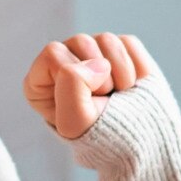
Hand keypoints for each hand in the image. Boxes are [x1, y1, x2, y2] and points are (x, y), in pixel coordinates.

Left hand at [22, 32, 156, 140]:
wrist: (140, 140)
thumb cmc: (101, 136)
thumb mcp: (76, 121)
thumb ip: (72, 88)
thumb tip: (98, 63)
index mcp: (40, 82)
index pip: (53, 53)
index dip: (75, 76)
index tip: (87, 99)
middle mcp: (63, 62)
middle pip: (81, 42)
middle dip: (101, 75)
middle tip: (105, 98)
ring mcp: (91, 54)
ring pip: (106, 40)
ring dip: (121, 73)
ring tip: (120, 95)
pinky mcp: (117, 51)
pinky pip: (128, 44)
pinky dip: (136, 69)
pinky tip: (131, 87)